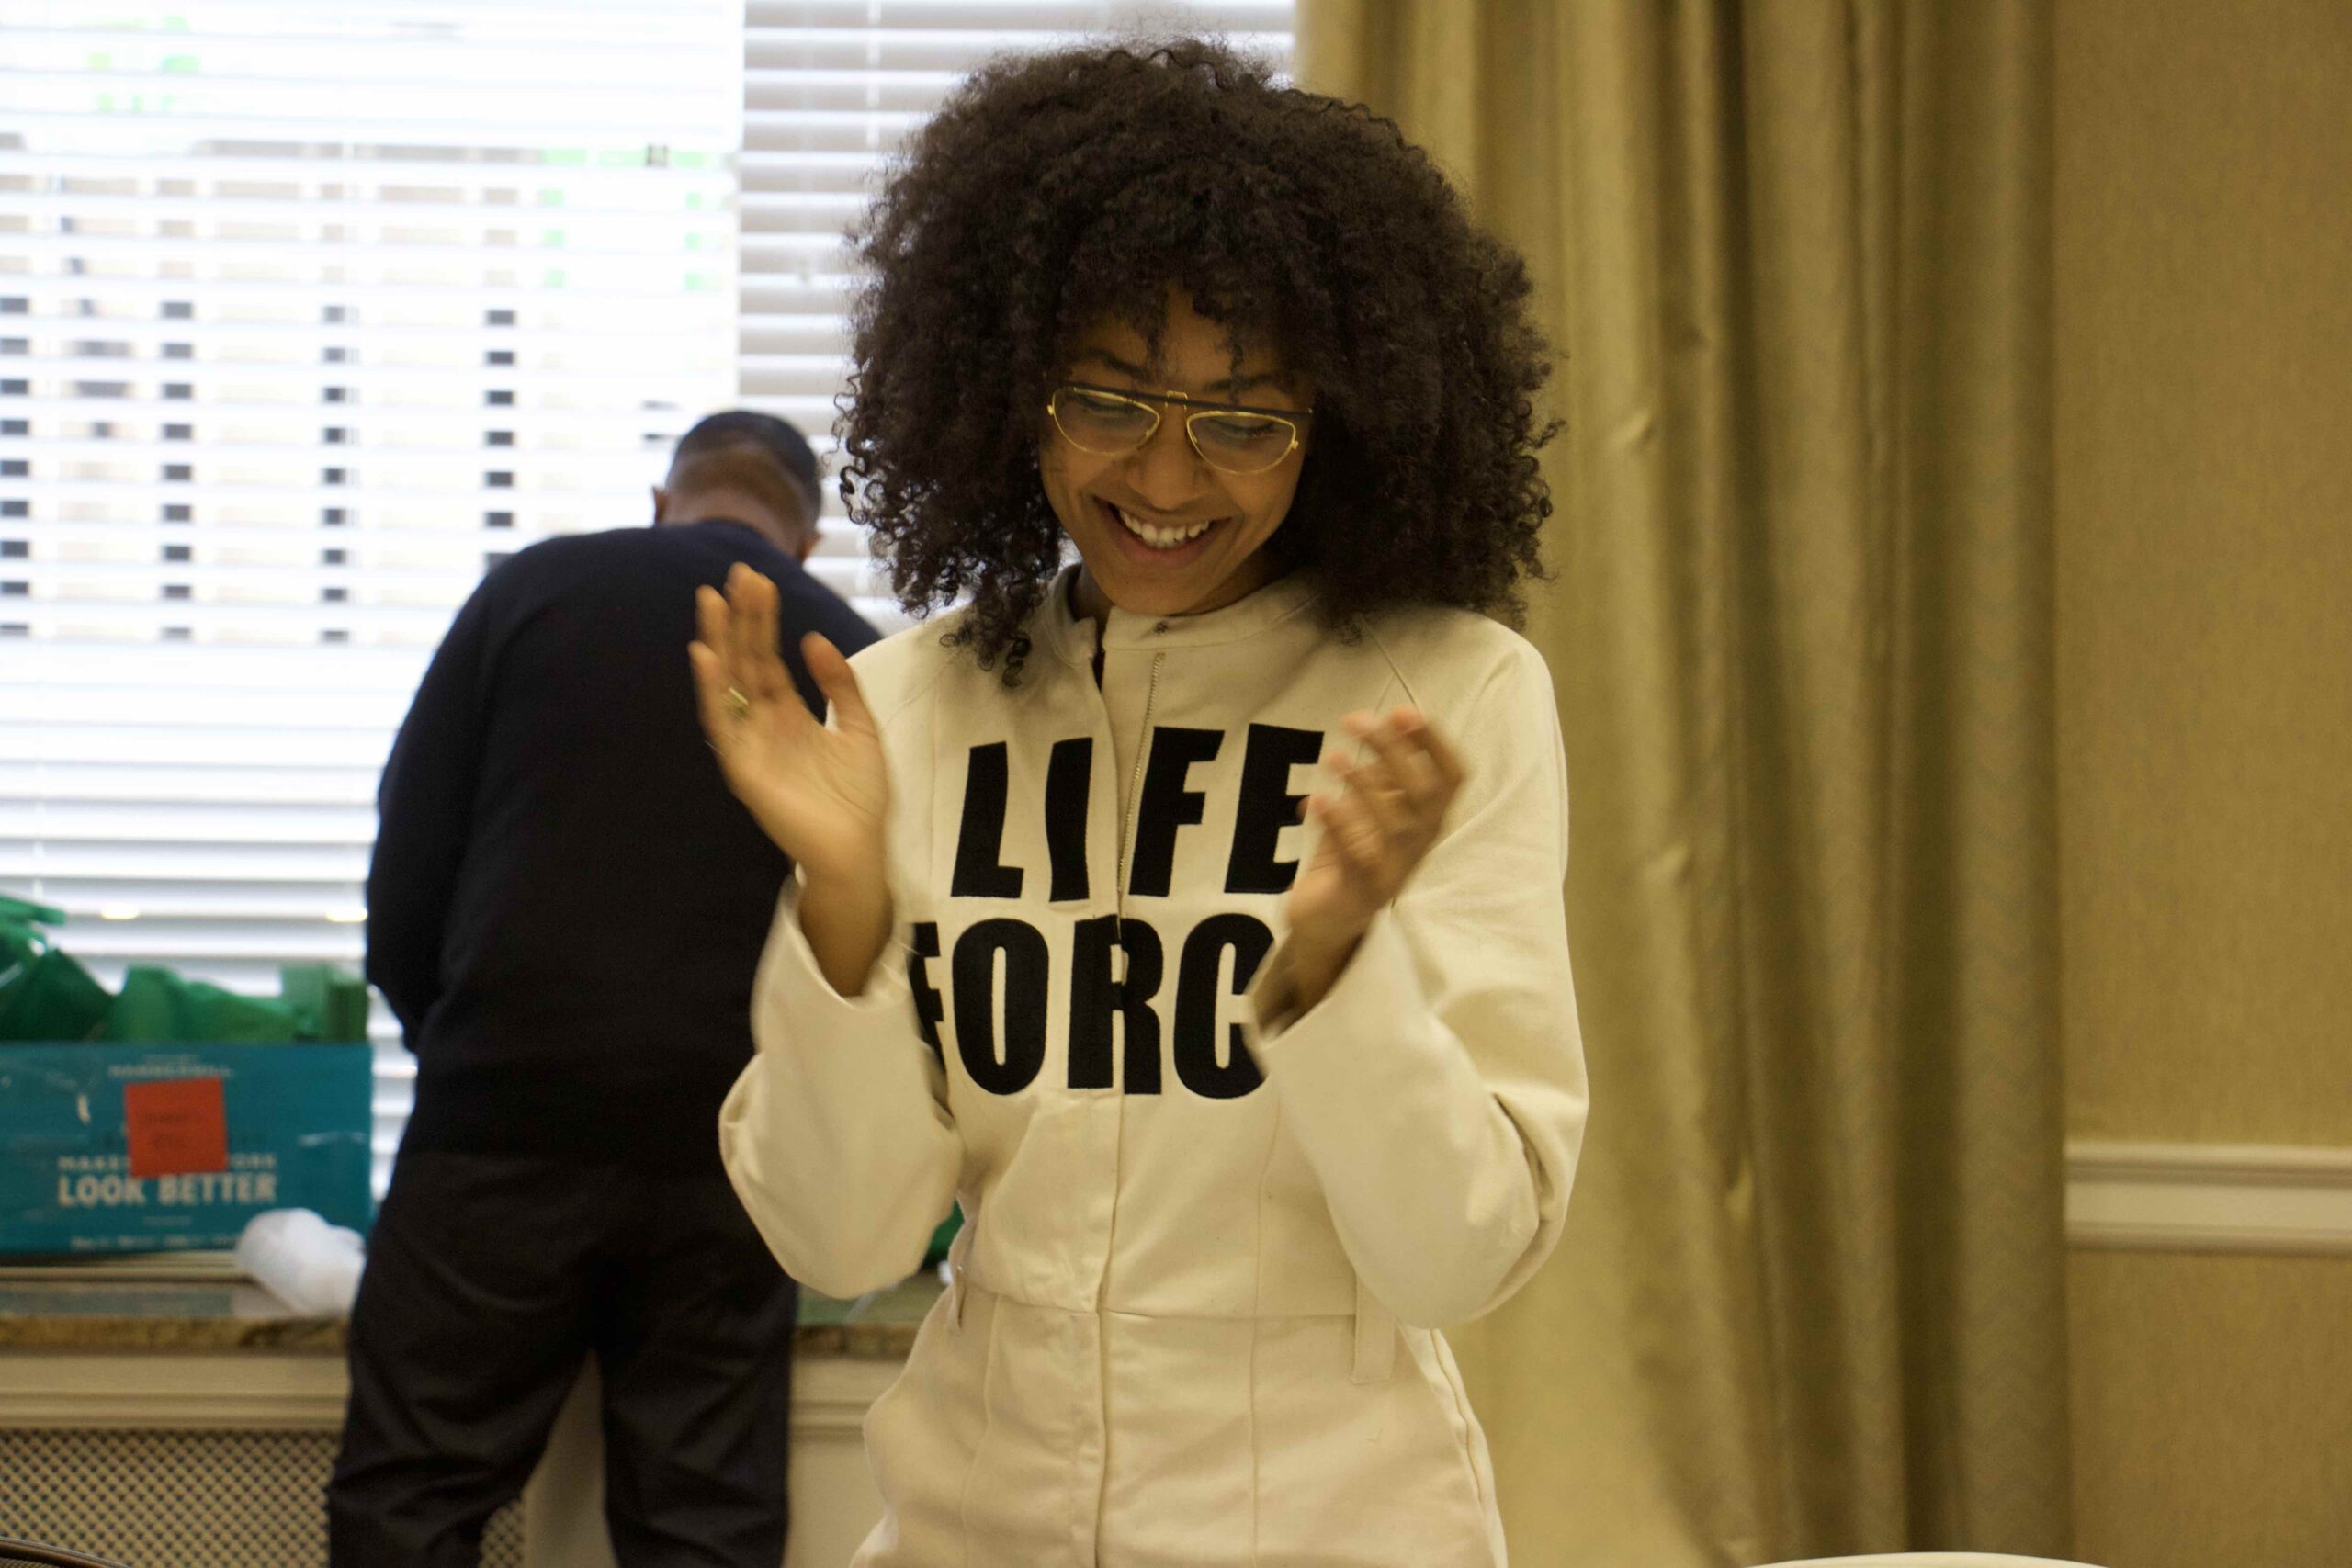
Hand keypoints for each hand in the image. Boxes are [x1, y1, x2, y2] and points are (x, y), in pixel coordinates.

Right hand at [690, 564, 888, 886]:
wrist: (859, 849)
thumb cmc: (859, 797)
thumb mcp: (859, 728)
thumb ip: (840, 684)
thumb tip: (813, 636)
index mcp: (788, 713)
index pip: (767, 657)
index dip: (762, 620)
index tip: (758, 580)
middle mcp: (762, 723)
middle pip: (744, 661)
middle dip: (739, 618)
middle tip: (734, 574)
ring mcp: (749, 744)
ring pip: (728, 684)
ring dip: (718, 641)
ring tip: (711, 600)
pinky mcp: (742, 767)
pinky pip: (722, 724)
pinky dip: (712, 689)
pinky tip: (706, 654)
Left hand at [1283, 708, 1464, 999]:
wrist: (1328, 919)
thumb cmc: (1354, 852)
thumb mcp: (1372, 805)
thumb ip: (1383, 771)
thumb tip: (1387, 721)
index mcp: (1429, 818)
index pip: (1452, 777)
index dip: (1434, 743)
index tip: (1404, 711)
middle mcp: (1420, 844)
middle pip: (1423, 793)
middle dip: (1394, 752)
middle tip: (1355, 721)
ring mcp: (1394, 871)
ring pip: (1396, 826)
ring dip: (1364, 786)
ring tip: (1332, 758)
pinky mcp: (1362, 892)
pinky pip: (1357, 857)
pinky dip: (1336, 826)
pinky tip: (1313, 802)